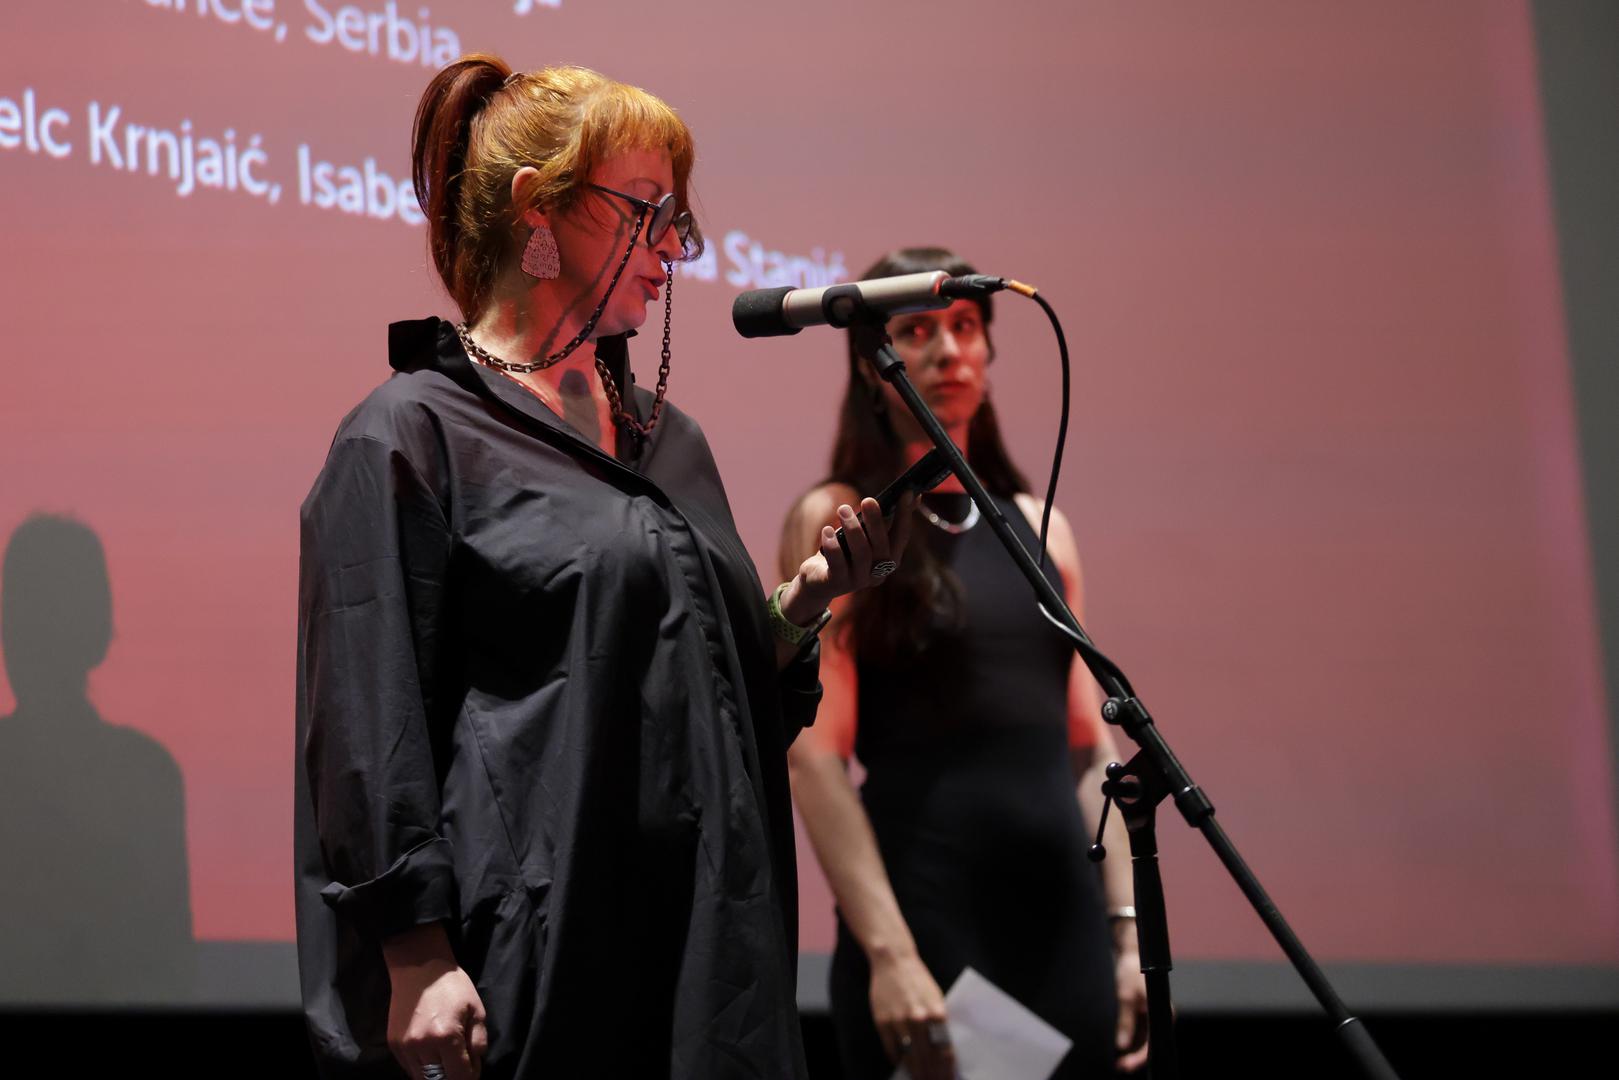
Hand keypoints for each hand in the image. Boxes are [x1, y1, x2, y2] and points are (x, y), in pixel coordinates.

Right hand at [382, 925, 488, 1079]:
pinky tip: (432, 1054)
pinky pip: (409, 1069)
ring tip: (446, 1060)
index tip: (473, 1070)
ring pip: (422, 1079)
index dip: (470, 1077)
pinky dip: (422, 1068)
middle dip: (453, 1077)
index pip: (459, 1077)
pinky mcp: (394, 1045)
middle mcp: (422, 1047)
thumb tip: (474, 1067)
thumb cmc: (453, 986)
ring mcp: (405, 1047)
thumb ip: (478, 1043)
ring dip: (437, 1076)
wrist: (419, 967)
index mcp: (446, 1037)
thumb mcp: (476, 1010)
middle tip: (460, 1066)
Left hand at [786, 495, 914, 616]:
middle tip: (868, 500)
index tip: (906, 492)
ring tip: (843, 509)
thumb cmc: (846, 551)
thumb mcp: (866, 534)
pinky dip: (833, 546)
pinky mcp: (837, 584)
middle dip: (876, 521)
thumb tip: (913, 495)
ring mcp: (858, 581)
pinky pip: (838, 565)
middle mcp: (878, 573)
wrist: (818, 580)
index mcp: (889, 560)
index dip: (905, 516)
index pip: (901, 537)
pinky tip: (827, 530)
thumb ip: (886, 519)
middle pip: (881, 547)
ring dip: (853, 529)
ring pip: (861, 554)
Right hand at [870, 950, 955, 1079]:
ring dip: (916, 1072)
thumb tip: (943, 1051)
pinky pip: (892, 1048)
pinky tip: (902, 1066)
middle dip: (932, 1075)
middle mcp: (918, 1018)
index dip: (946, 1069)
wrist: (893, 961)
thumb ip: (939, 1024)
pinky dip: (897, 1059)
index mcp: (936, 1013)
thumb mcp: (936, 998)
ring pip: (909, 1056)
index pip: (944, 1050)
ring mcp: (899, 1021)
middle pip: (927, 1057)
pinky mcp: (882, 1022)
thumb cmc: (918, 980)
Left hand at [1114, 949, 1149, 1071]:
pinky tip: (1118, 1049)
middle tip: (1119, 1066)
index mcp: (1162, 1012)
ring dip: (1132, 1051)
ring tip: (1117, 1061)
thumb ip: (1125, 1020)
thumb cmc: (1131, 971)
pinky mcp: (1144, 1014)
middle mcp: (1159, 1016)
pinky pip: (1138, 1032)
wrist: (1131, 954)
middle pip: (1150, 1044)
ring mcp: (1152, 1016)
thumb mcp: (1125, 996)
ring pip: (1143, 1040)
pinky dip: (1129, 1040)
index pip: (1154, 1042)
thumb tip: (1122, 1045)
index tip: (1127, 1064)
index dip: (1141, 1056)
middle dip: (1135, 1057)